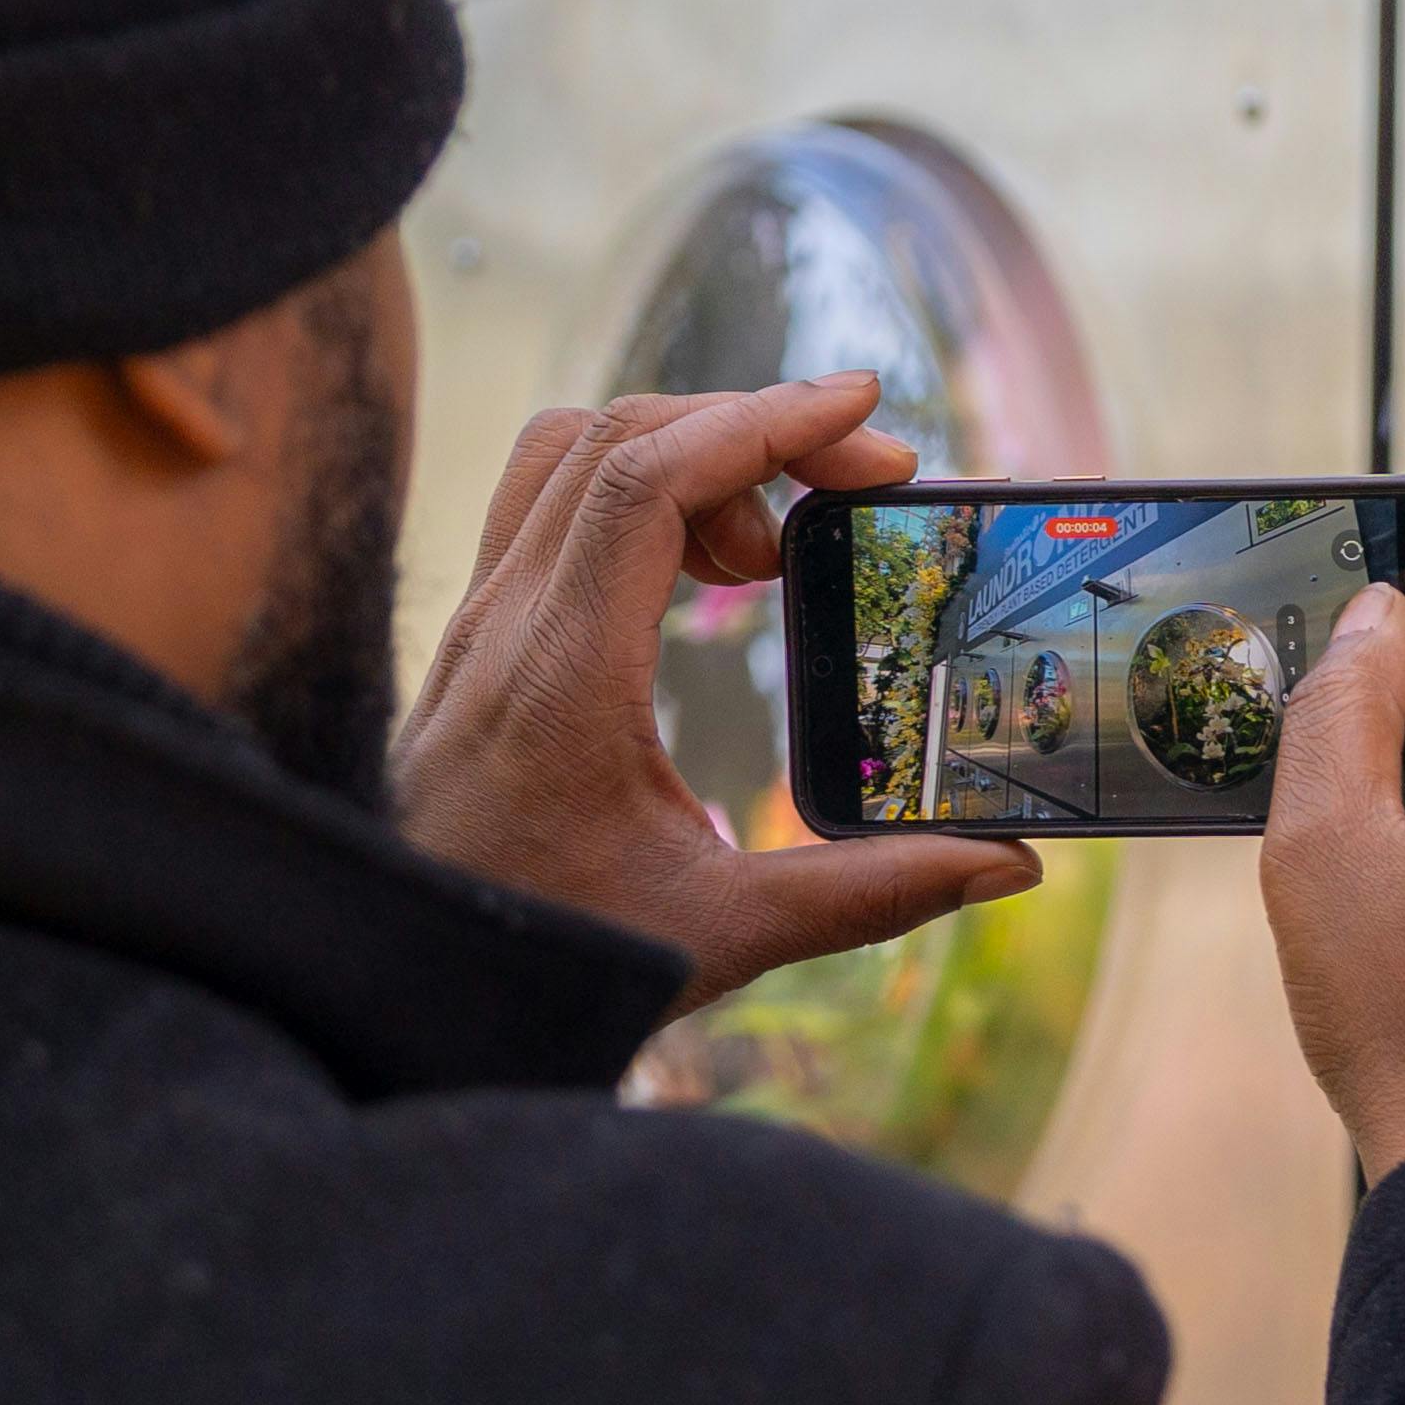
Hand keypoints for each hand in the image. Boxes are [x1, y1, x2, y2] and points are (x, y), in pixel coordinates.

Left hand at [396, 375, 1037, 1010]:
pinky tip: (712, 570)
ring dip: (692, 451)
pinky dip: (641, 490)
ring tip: (781, 544)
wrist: (395, 990)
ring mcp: (479, 626)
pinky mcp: (477, 641)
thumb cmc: (544, 965)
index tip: (866, 414)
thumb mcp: (718, 936)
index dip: (762, 421)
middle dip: (756, 425)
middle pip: (619, 438)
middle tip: (866, 479)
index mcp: (557, 679)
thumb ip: (867, 893)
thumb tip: (1008, 864)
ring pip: (572, 455)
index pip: (646, 479)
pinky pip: (550, 505)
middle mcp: (504, 628)